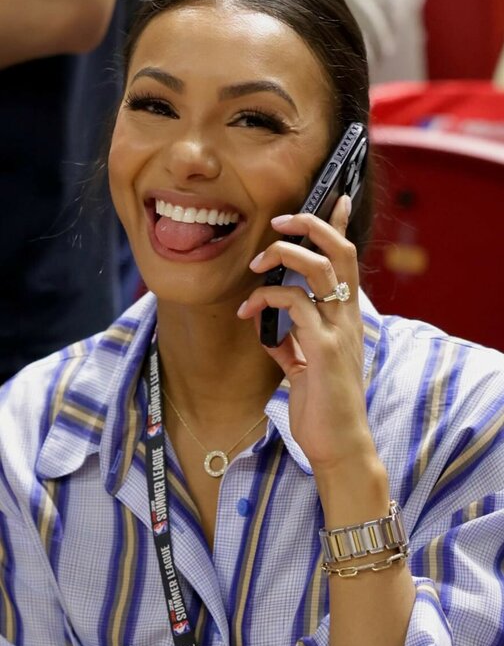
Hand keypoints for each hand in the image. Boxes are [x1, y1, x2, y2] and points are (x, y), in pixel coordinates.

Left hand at [237, 195, 375, 481]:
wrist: (339, 446)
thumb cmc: (323, 411)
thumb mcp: (304, 370)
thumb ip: (292, 347)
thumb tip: (271, 334)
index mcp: (345, 319)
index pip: (348, 261)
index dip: (342, 227)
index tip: (337, 199)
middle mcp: (348, 318)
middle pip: (340, 250)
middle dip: (310, 224)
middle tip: (279, 219)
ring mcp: (339, 331)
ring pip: (319, 267)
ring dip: (283, 255)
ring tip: (256, 265)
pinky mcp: (325, 348)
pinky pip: (295, 305)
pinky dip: (266, 301)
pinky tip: (248, 315)